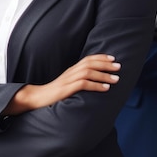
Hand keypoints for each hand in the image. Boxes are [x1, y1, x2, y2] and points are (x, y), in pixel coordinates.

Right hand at [4, 54, 120, 114]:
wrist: (37, 98)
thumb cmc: (54, 93)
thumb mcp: (68, 84)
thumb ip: (78, 81)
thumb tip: (93, 82)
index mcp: (72, 70)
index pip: (88, 59)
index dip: (101, 57)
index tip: (113, 58)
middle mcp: (71, 72)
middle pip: (90, 63)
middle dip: (106, 64)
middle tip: (119, 66)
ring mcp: (68, 80)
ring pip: (88, 72)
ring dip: (103, 75)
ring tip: (115, 79)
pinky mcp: (66, 89)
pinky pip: (83, 84)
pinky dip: (96, 85)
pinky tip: (105, 88)